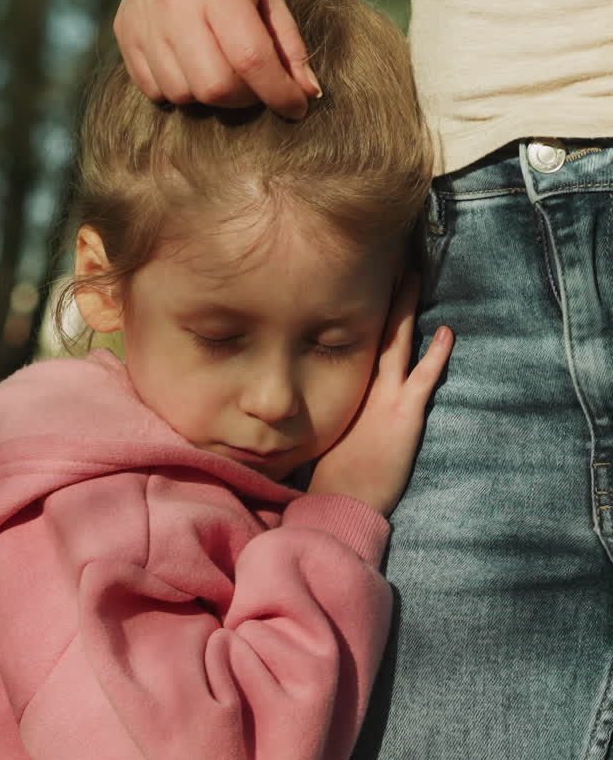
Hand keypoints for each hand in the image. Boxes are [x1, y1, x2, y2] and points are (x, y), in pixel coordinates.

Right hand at [114, 0, 317, 118]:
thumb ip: (289, 46)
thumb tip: (309, 95)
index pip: (250, 59)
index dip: (278, 93)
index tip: (295, 107)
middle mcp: (175, 2)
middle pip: (213, 87)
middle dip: (242, 99)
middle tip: (255, 85)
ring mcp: (144, 19)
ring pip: (182, 94)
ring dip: (209, 96)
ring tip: (222, 70)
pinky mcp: (124, 32)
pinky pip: (154, 90)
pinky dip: (179, 89)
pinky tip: (191, 65)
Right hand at [309, 274, 453, 513]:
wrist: (341, 500)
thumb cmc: (333, 476)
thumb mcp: (320, 432)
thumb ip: (321, 407)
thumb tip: (310, 393)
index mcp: (339, 389)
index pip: (347, 340)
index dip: (355, 311)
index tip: (355, 282)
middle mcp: (358, 386)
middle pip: (369, 330)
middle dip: (378, 295)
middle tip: (385, 259)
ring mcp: (383, 397)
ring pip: (396, 342)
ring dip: (405, 309)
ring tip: (412, 276)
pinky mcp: (404, 414)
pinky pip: (425, 376)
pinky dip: (438, 354)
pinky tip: (448, 332)